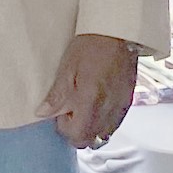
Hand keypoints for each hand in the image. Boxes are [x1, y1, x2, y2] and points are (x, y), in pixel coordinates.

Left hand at [35, 33, 140, 149]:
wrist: (118, 32)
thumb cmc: (90, 46)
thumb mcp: (66, 68)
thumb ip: (57, 95)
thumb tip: (43, 113)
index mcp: (90, 102)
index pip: (77, 136)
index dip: (65, 128)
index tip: (60, 113)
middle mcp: (108, 110)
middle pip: (92, 140)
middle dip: (78, 131)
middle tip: (71, 111)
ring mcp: (121, 107)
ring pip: (104, 134)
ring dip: (92, 127)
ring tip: (84, 106)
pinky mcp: (128, 101)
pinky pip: (115, 123)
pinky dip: (104, 120)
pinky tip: (97, 103)